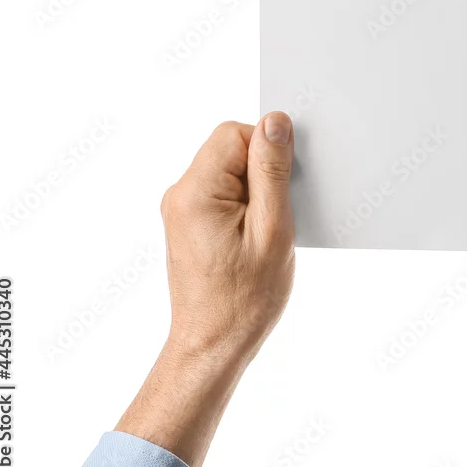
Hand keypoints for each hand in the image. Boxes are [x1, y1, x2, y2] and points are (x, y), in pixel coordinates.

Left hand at [161, 114, 295, 359]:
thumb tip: (276, 121)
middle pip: (231, 149)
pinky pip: (223, 194)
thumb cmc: (245, 298)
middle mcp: (180, 194)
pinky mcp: (189, 223)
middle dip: (264, 173)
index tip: (285, 187)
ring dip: (257, 193)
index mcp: (196, 191)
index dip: (269, 151)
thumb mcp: (273, 229)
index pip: (235, 134)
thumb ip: (272, 171)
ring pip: (229, 172)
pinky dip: (247, 207)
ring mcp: (181, 210)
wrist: (214, 344)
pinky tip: (256, 239)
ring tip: (266, 232)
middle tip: (278, 215)